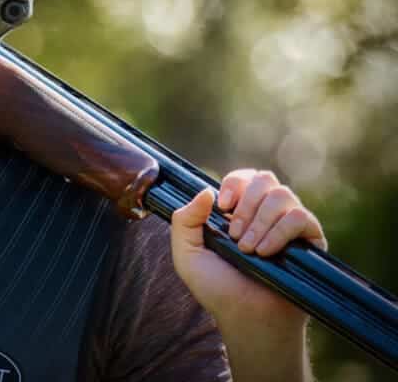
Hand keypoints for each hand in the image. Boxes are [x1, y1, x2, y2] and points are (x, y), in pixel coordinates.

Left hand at [170, 169, 325, 331]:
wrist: (246, 318)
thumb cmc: (217, 288)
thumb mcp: (187, 254)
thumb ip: (184, 220)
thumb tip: (205, 191)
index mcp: (240, 211)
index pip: (244, 178)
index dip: (234, 185)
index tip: (222, 207)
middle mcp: (266, 213)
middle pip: (264, 179)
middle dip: (246, 204)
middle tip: (235, 235)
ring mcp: (289, 226)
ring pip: (282, 195)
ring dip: (260, 221)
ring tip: (249, 250)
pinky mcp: (310, 241)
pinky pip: (300, 217)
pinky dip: (279, 231)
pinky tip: (265, 253)